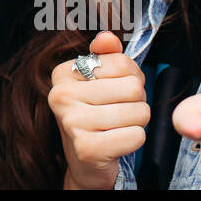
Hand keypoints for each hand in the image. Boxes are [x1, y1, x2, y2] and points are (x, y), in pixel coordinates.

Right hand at [49, 31, 148, 189]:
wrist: (86, 163)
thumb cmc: (97, 114)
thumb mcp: (100, 81)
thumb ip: (106, 56)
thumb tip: (106, 37)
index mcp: (62, 74)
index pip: (122, 63)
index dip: (131, 77)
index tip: (116, 91)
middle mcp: (61, 96)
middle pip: (133, 88)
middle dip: (136, 101)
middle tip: (120, 112)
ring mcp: (72, 123)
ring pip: (139, 112)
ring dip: (137, 122)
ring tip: (118, 127)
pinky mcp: (87, 149)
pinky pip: (137, 136)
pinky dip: (135, 140)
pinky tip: (117, 142)